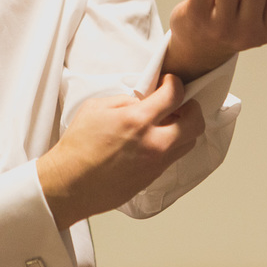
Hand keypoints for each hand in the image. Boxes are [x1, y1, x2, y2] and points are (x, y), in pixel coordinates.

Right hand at [37, 74, 204, 228]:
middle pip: (196, 122)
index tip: (169, 83)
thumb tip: (144, 100)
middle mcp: (153, 143)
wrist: (70, 184)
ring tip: (166, 123)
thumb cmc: (78, 146)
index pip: (175, 95)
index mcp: (137, 120)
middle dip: (191, 107)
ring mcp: (156, 163)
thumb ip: (126, 100)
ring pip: (189, 142)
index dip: (176, 83)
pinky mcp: (153, 178)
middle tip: (177, 103)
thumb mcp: (97, 107)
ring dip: (183, 128)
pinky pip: (174, 157)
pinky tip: (154, 140)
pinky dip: (171, 144)